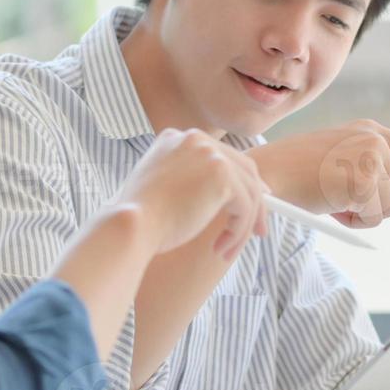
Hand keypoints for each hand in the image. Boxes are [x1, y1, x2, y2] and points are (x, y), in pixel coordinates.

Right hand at [116, 129, 268, 259]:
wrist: (131, 225)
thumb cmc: (139, 217)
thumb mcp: (163, 187)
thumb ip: (189, 181)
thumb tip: (224, 195)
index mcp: (177, 139)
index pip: (221, 155)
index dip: (240, 179)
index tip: (252, 200)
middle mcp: (196, 139)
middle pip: (243, 169)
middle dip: (255, 202)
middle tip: (258, 229)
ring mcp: (210, 155)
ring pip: (246, 193)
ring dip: (241, 228)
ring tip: (227, 251)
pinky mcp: (222, 177)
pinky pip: (245, 209)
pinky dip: (237, 234)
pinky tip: (220, 250)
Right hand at [249, 120, 389, 228]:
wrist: (266, 175)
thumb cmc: (293, 175)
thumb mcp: (335, 162)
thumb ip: (366, 170)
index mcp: (367, 130)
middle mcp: (373, 138)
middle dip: (378, 206)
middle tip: (343, 203)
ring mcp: (370, 156)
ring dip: (366, 215)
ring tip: (335, 203)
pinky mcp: (364, 177)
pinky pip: (376, 216)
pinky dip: (356, 222)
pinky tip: (333, 209)